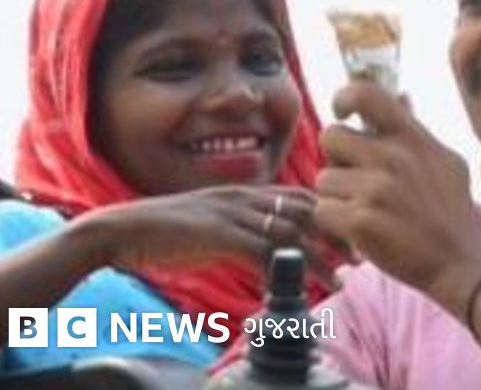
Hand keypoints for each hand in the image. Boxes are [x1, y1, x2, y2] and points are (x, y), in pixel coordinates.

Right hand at [76, 185, 345, 286]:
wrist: (121, 231)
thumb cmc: (166, 231)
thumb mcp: (213, 223)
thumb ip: (243, 230)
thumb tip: (269, 251)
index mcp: (244, 191)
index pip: (300, 197)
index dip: (330, 216)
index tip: (351, 238)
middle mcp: (244, 196)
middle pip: (304, 210)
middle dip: (336, 234)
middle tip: (359, 258)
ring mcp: (232, 213)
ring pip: (290, 233)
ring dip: (319, 258)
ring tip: (339, 280)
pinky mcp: (218, 234)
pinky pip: (261, 252)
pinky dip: (283, 271)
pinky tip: (298, 289)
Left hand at [316, 82, 480, 309]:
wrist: (462, 262)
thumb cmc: (452, 212)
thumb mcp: (445, 161)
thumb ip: (416, 131)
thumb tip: (401, 96)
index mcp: (412, 137)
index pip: (364, 93)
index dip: (344, 99)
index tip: (343, 115)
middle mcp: (392, 157)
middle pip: (330, 136)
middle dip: (336, 159)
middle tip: (356, 180)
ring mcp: (375, 190)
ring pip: (324, 180)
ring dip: (337, 197)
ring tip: (367, 211)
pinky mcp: (360, 221)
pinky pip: (322, 211)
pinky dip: (335, 224)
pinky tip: (360, 230)